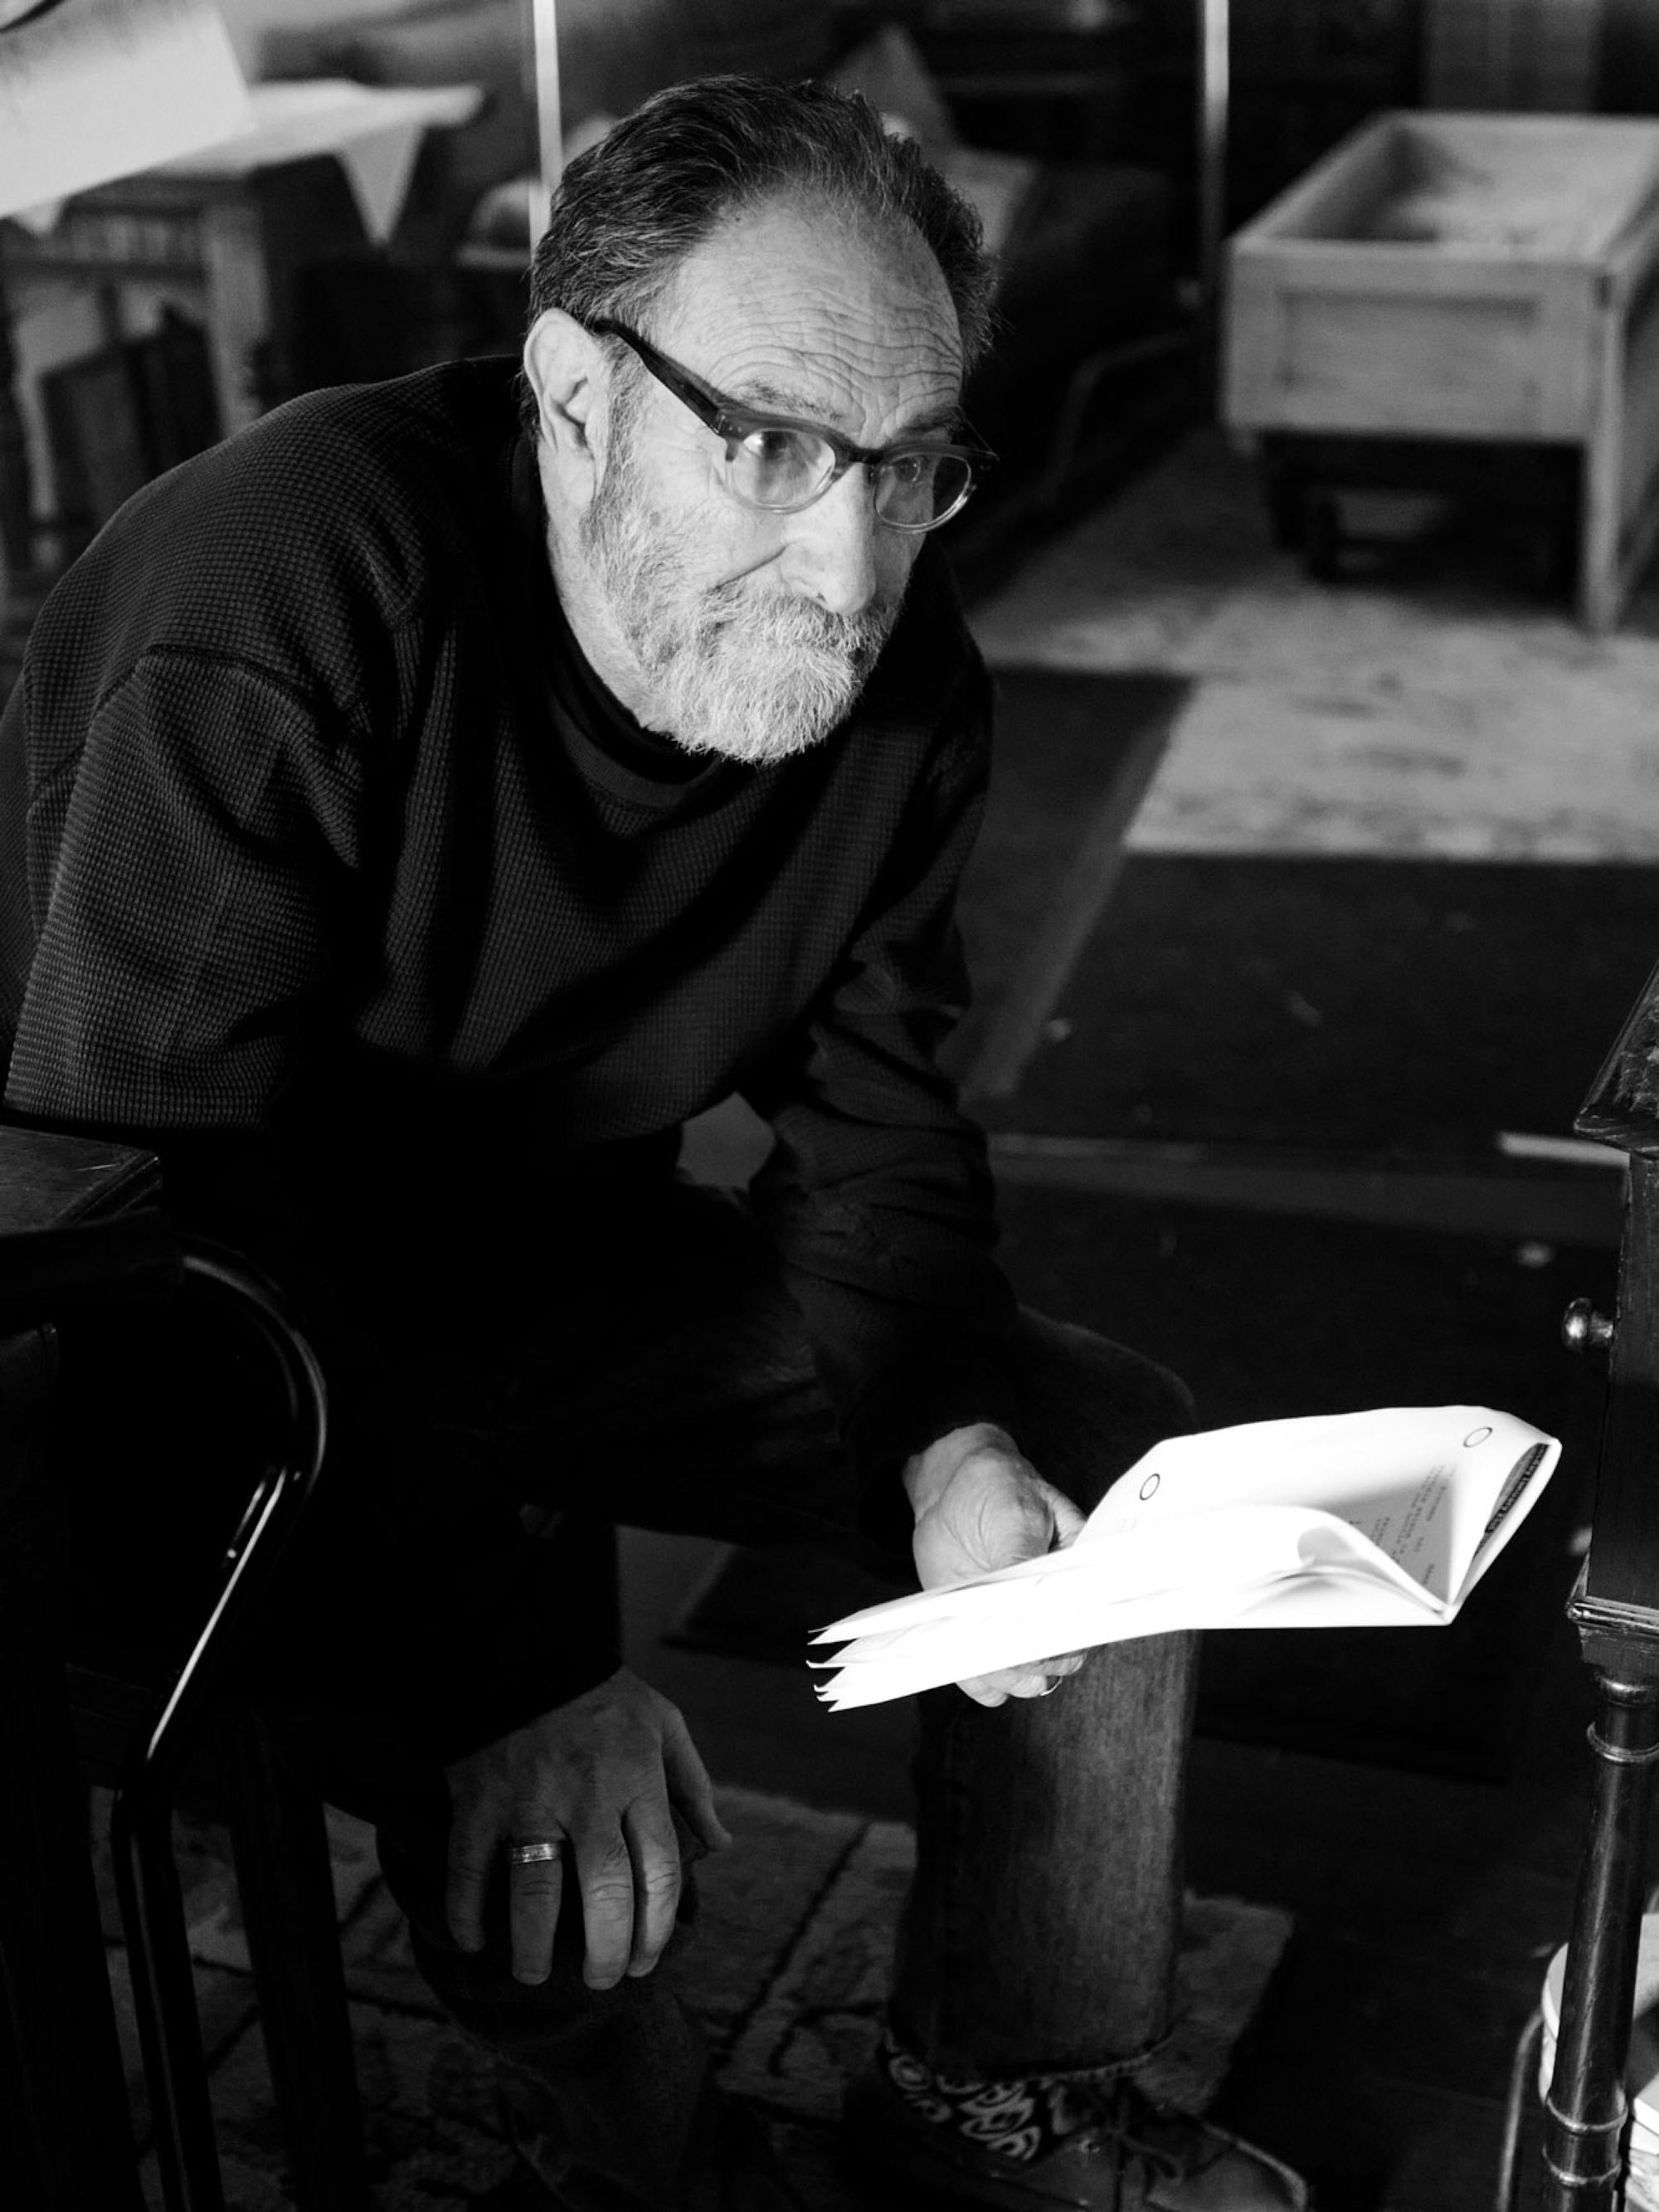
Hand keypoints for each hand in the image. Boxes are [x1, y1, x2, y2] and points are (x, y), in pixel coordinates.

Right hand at [443, 1665, 730, 1988]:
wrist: (524, 1646)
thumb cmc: (603, 1695)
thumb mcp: (664, 1724)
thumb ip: (692, 1786)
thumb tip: (722, 1844)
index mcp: (638, 1780)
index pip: (659, 1873)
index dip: (656, 1929)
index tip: (646, 1960)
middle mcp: (588, 1796)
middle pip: (605, 1894)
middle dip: (607, 1952)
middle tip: (602, 1980)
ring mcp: (530, 1799)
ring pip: (535, 1892)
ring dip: (534, 1947)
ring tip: (534, 1975)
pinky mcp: (479, 1798)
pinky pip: (468, 1866)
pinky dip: (466, 1910)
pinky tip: (473, 1939)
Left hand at [905, 1423, 1087, 1707]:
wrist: (949, 1489)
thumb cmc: (995, 1488)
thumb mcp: (1015, 1515)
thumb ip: (1025, 1559)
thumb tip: (1036, 1605)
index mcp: (1076, 1573)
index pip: (1089, 1618)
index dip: (1073, 1636)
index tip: (1047, 1636)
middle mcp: (1052, 1605)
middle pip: (1060, 1655)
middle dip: (1040, 1663)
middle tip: (1013, 1651)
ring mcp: (1016, 1622)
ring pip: (1026, 1674)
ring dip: (1011, 1677)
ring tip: (990, 1661)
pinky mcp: (983, 1632)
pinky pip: (987, 1674)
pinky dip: (980, 1681)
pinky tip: (973, 1670)